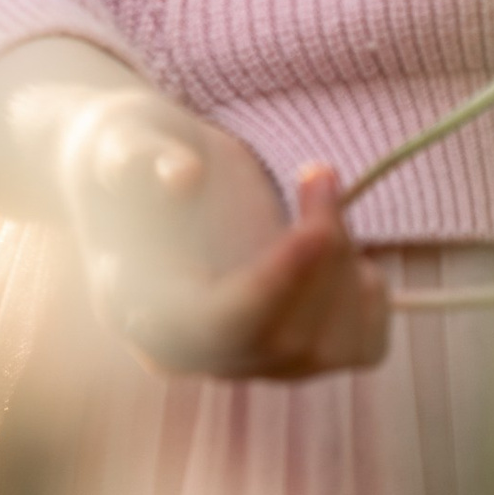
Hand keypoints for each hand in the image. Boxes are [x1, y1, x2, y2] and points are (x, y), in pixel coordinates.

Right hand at [56, 89, 390, 380]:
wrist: (149, 172)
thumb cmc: (133, 152)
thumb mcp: (120, 135)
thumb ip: (134, 154)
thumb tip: (182, 177)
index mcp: (139, 311)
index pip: (217, 329)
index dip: (274, 287)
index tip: (313, 233)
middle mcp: (194, 355)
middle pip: (283, 340)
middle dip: (322, 255)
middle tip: (318, 172)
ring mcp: (248, 359)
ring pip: (328, 348)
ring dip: (347, 265)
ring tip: (320, 188)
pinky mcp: (293, 348)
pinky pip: (360, 350)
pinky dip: (372, 298)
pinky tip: (341, 242)